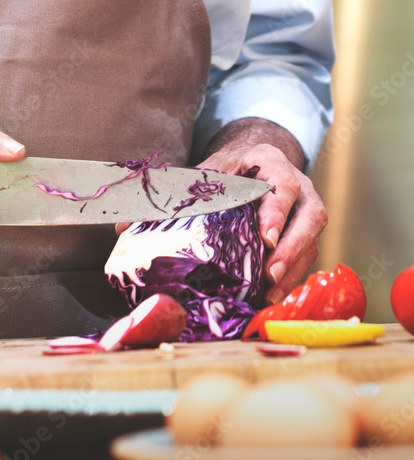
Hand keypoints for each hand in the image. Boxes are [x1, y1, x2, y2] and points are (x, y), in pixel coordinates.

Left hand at [197, 117, 326, 303]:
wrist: (251, 164)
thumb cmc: (229, 169)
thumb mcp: (212, 170)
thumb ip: (194, 188)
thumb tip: (148, 218)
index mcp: (273, 163)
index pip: (284, 186)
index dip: (276, 213)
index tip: (265, 238)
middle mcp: (300, 187)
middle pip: (311, 217)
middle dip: (291, 248)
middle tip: (270, 274)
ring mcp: (308, 211)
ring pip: (312, 241)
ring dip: (292, 269)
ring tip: (270, 294)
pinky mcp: (307, 235)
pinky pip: (305, 257)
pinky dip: (290, 278)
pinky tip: (271, 296)